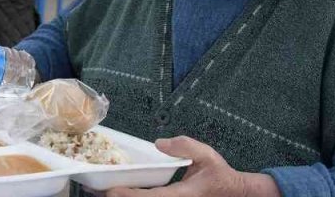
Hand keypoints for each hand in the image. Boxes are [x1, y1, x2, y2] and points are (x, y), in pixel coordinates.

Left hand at [106, 137, 279, 196]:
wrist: (235, 193)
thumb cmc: (220, 174)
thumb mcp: (207, 155)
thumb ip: (185, 146)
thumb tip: (159, 143)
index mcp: (182, 194)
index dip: (131, 196)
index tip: (112, 191)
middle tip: (99, 192)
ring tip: (105, 193)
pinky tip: (124, 192)